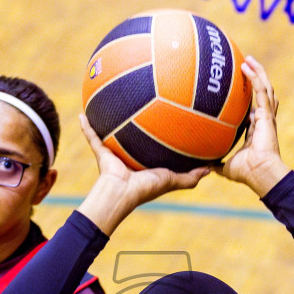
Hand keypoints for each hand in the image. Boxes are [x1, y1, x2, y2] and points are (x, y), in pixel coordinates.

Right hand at [76, 114, 208, 234]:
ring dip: (108, 119)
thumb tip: (212, 168)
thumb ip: (190, 177)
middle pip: (130, 135)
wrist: (121, 194)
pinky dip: (86, 126)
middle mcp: (127, 155)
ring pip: (110, 132)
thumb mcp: (172, 181)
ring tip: (108, 100)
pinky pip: (91, 136)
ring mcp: (112, 153)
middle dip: (132, 120)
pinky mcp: (100, 152)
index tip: (164, 117)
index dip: (156, 133)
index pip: (151, 144)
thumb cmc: (146, 189)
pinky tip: (82, 112)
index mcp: (143, 162)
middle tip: (138, 101)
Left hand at [217, 58, 290, 196]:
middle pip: (262, 94)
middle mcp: (262, 120)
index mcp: (255, 130)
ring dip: (258, 72)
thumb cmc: (246, 173)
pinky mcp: (266, 114)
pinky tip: (247, 65)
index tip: (240, 88)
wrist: (259, 173)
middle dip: (255, 78)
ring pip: (265, 88)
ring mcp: (266, 116)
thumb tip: (203, 167)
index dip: (250, 98)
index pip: (254, 109)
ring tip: (248, 59)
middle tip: (246, 65)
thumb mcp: (226, 167)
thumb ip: (216, 164)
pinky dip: (255, 77)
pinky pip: (261, 91)